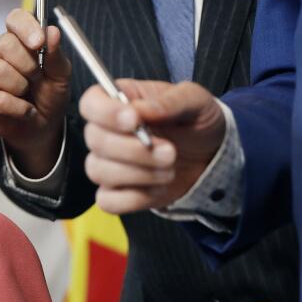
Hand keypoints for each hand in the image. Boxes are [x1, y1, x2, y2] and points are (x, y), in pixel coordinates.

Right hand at [0, 8, 72, 177]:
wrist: (44, 128)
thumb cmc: (50, 97)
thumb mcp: (61, 76)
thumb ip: (56, 55)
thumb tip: (52, 31)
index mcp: (22, 41)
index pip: (15, 19)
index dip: (25, 27)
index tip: (38, 43)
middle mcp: (2, 53)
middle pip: (4, 44)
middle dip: (27, 64)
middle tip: (37, 77)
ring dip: (20, 86)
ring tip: (28, 94)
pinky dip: (15, 106)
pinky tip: (24, 110)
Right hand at [80, 79, 224, 212]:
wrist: (210, 155)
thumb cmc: (196, 121)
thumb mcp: (195, 100)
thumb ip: (170, 101)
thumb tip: (141, 110)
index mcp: (121, 102)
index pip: (91, 103)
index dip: (105, 112)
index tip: (135, 120)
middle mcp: (107, 131)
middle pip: (95, 140)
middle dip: (134, 150)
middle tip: (170, 152)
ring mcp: (109, 163)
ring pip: (98, 171)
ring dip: (138, 174)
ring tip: (170, 169)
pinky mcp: (116, 192)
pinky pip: (108, 200)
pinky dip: (135, 198)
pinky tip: (158, 188)